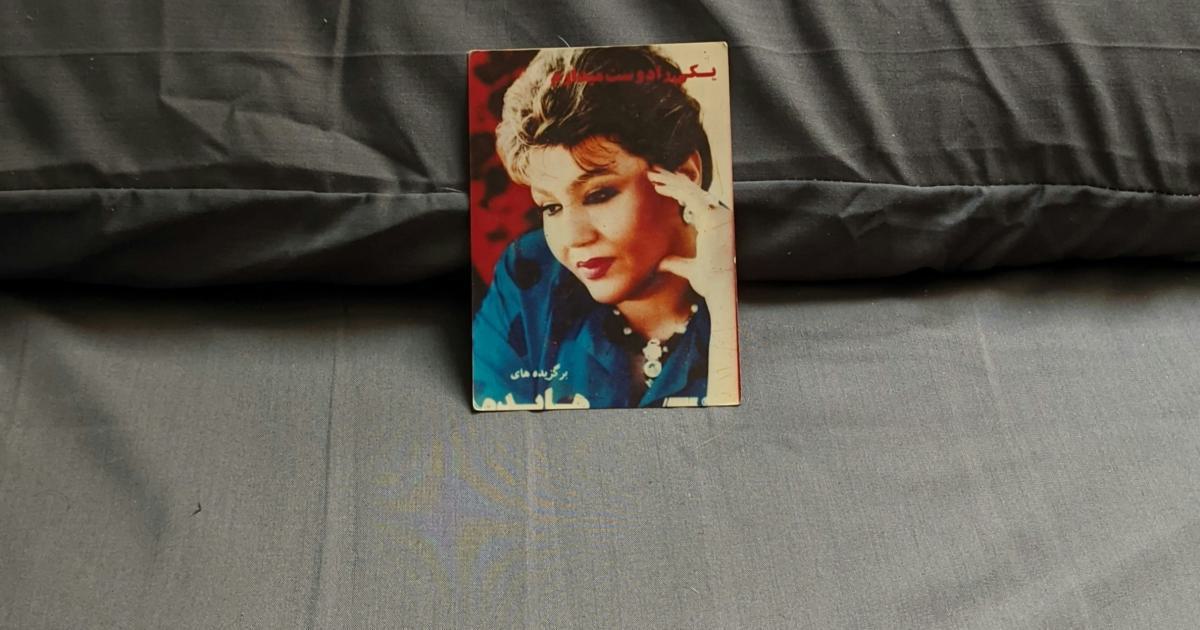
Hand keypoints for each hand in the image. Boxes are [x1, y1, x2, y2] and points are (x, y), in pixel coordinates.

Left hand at [646, 166, 735, 302]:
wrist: (718, 288)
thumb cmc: (708, 280)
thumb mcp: (687, 268)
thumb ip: (675, 262)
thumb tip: (661, 263)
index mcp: (716, 223)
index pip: (696, 199)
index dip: (678, 189)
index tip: (660, 185)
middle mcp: (719, 215)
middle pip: (693, 190)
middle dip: (671, 179)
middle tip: (652, 171)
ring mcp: (718, 215)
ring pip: (690, 190)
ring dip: (669, 180)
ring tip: (651, 174)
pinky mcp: (713, 217)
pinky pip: (691, 197)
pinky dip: (674, 190)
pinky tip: (658, 187)